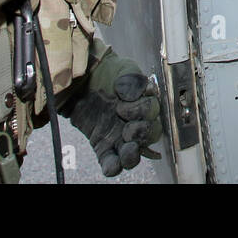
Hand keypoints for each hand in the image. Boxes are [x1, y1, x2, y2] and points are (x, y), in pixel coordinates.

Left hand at [62, 46, 162, 176]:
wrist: (85, 80)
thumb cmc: (109, 75)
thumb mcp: (124, 71)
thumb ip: (134, 80)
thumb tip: (137, 93)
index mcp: (144, 106)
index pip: (152, 114)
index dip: (141, 112)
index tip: (122, 105)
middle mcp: (136, 123)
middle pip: (148, 136)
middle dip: (140, 133)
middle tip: (128, 128)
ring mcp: (121, 137)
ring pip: (134, 154)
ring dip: (132, 156)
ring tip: (127, 150)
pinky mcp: (104, 147)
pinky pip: (112, 162)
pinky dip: (112, 166)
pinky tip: (111, 165)